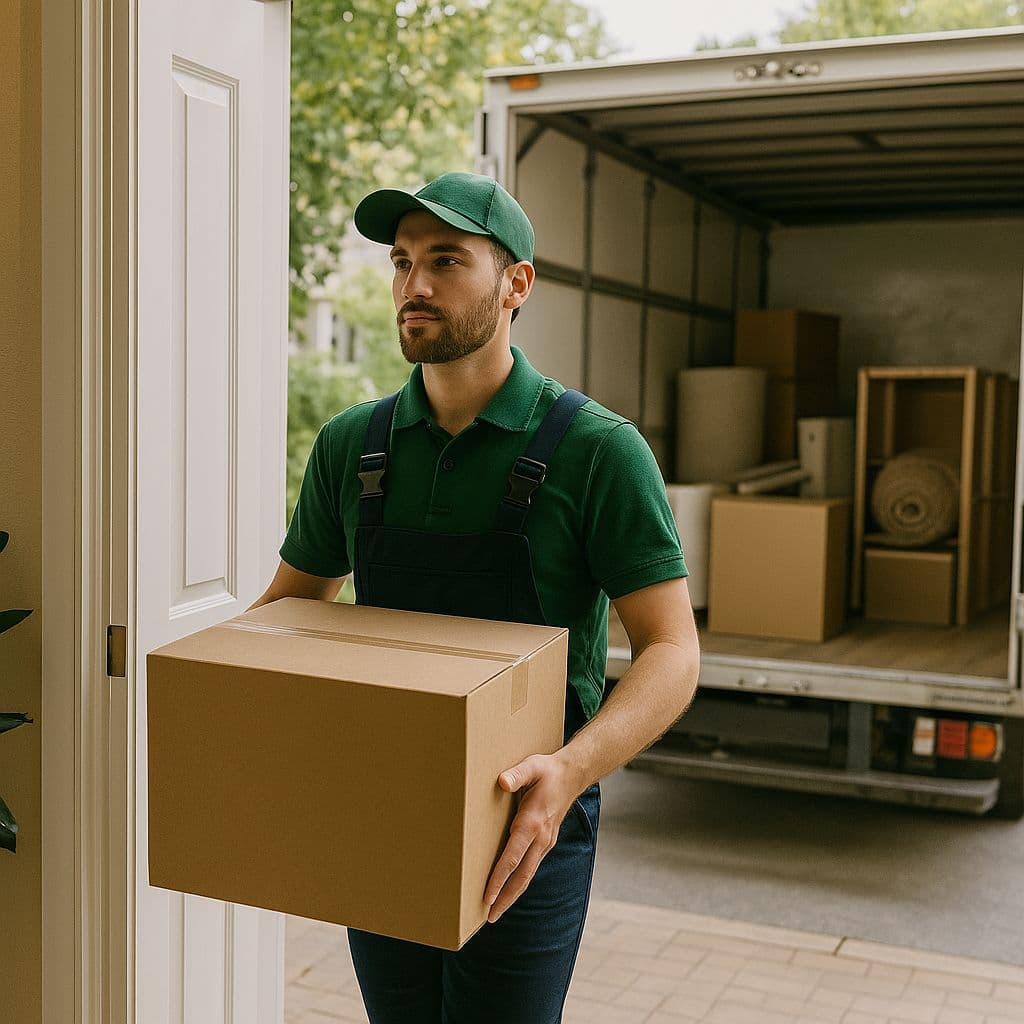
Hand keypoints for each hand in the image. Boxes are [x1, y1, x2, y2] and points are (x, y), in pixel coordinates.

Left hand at [483, 752, 578, 923]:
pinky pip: (531, 867)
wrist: (572, 775)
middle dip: (505, 898)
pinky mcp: (546, 842)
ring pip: (527, 874)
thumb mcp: (532, 766)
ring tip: (495, 911)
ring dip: (512, 894)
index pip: (513, 857)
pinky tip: (510, 889)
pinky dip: (519, 882)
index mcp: (532, 823)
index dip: (499, 879)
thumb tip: (502, 782)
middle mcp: (540, 838)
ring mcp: (545, 842)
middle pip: (521, 876)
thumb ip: (516, 774)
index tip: (486, 897)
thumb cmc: (547, 771)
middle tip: (489, 918)